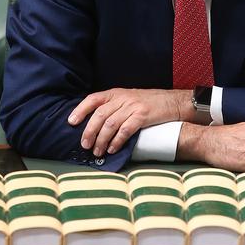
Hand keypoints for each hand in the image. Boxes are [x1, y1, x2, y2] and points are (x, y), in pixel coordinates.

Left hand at [68, 88, 191, 156]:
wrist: (173, 101)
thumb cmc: (149, 103)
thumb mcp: (128, 99)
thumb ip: (113, 107)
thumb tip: (95, 124)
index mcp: (116, 93)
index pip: (93, 99)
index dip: (80, 110)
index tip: (71, 122)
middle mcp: (122, 98)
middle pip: (99, 115)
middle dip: (89, 132)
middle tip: (85, 145)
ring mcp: (133, 106)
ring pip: (110, 124)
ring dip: (101, 140)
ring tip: (97, 151)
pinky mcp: (143, 116)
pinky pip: (125, 130)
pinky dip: (116, 141)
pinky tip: (112, 149)